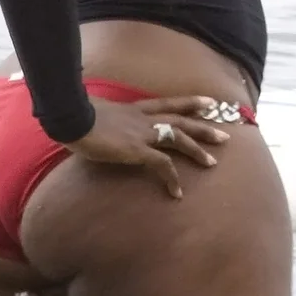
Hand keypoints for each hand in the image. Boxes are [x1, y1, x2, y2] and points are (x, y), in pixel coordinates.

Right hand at [66, 95, 229, 197]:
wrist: (70, 117)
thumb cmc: (75, 115)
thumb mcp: (93, 112)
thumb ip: (102, 117)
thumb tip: (95, 123)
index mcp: (133, 108)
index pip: (168, 103)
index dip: (189, 102)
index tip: (208, 103)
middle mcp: (143, 118)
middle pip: (181, 119)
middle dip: (203, 126)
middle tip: (224, 135)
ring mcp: (142, 133)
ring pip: (179, 138)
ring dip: (198, 150)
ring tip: (213, 162)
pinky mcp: (137, 149)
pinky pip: (162, 165)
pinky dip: (172, 179)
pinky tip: (177, 192)